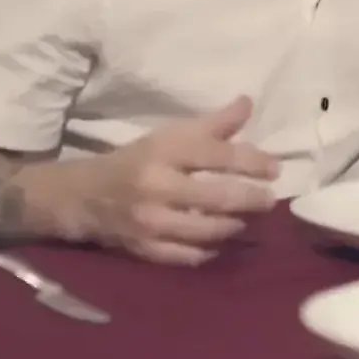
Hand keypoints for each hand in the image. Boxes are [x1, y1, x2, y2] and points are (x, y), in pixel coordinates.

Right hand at [69, 97, 279, 265]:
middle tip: (269, 199)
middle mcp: (157, 186)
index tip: (275, 169)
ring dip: (234, 225)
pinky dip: (208, 251)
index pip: (218, 155)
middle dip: (250, 199)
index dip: (252, 162)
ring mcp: (150, 221)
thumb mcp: (170, 135)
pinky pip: (186, 255)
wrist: (83, 196)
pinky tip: (220, 243)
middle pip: (216, 196)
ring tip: (247, 219)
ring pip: (205, 229)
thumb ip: (212, 124)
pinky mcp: (144, 249)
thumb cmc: (136, 160)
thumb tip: (248, 102)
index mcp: (164, 151)